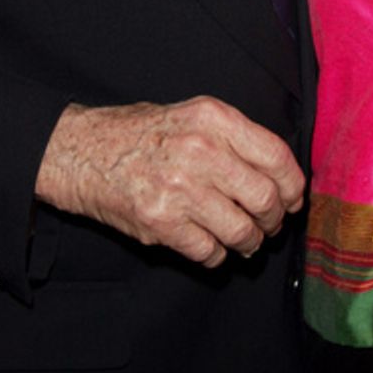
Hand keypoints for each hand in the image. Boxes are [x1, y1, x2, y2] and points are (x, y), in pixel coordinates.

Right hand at [35, 97, 304, 267]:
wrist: (80, 151)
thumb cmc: (140, 134)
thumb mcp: (192, 116)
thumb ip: (236, 140)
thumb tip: (281, 178)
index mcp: (213, 119)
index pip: (277, 157)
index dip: (293, 187)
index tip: (292, 200)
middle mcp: (200, 151)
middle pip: (264, 199)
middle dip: (273, 220)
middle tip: (268, 225)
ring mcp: (179, 189)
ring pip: (241, 230)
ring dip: (248, 242)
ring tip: (243, 239)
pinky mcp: (160, 222)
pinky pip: (209, 252)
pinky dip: (216, 255)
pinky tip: (210, 246)